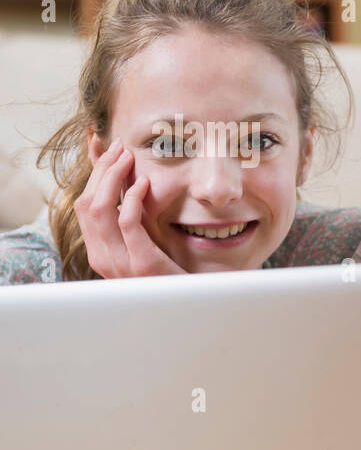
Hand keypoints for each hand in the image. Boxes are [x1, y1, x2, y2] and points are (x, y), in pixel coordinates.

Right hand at [73, 139, 186, 279]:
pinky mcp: (141, 263)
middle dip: (102, 170)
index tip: (107, 149)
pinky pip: (127, 222)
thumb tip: (123, 178)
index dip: (92, 173)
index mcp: (99, 251)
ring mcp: (118, 262)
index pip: (82, 204)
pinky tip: (144, 183)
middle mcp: (102, 257)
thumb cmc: (169, 269)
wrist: (190, 301)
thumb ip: (130, 211)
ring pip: (100, 208)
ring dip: (113, 177)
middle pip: (87, 202)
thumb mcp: (145, 237)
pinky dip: (132, 198)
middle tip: (119, 148)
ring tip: (129, 158)